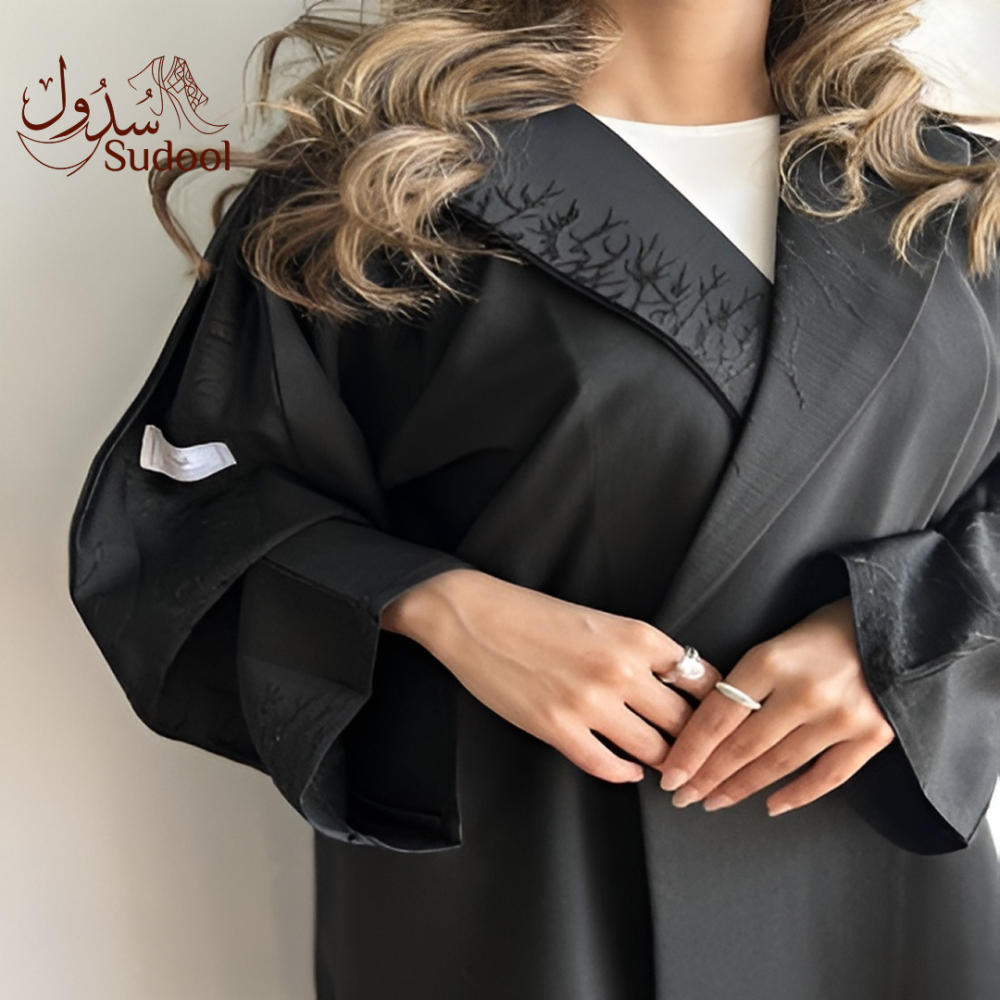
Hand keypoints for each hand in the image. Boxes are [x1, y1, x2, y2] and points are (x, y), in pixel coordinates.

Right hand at [381, 569, 724, 783]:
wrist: (474, 616)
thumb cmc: (535, 614)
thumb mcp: (601, 621)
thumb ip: (640, 652)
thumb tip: (672, 688)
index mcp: (637, 636)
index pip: (703, 680)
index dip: (717, 706)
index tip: (721, 720)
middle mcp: (621, 669)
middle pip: (685, 722)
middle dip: (696, 743)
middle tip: (702, 756)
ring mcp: (589, 702)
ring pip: (653, 751)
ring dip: (664, 763)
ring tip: (670, 769)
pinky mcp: (558, 728)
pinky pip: (607, 766)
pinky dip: (624, 773)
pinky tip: (628, 770)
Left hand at [656, 597, 895, 815]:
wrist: (893, 622)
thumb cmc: (823, 631)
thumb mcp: (773, 643)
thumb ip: (744, 682)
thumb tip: (702, 726)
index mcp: (770, 661)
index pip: (717, 717)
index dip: (690, 751)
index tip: (669, 774)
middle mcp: (804, 692)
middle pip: (743, 746)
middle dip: (707, 777)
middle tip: (683, 796)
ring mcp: (841, 716)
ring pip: (778, 765)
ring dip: (741, 788)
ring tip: (714, 800)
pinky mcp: (873, 734)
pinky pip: (827, 777)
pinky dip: (797, 796)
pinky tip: (770, 805)